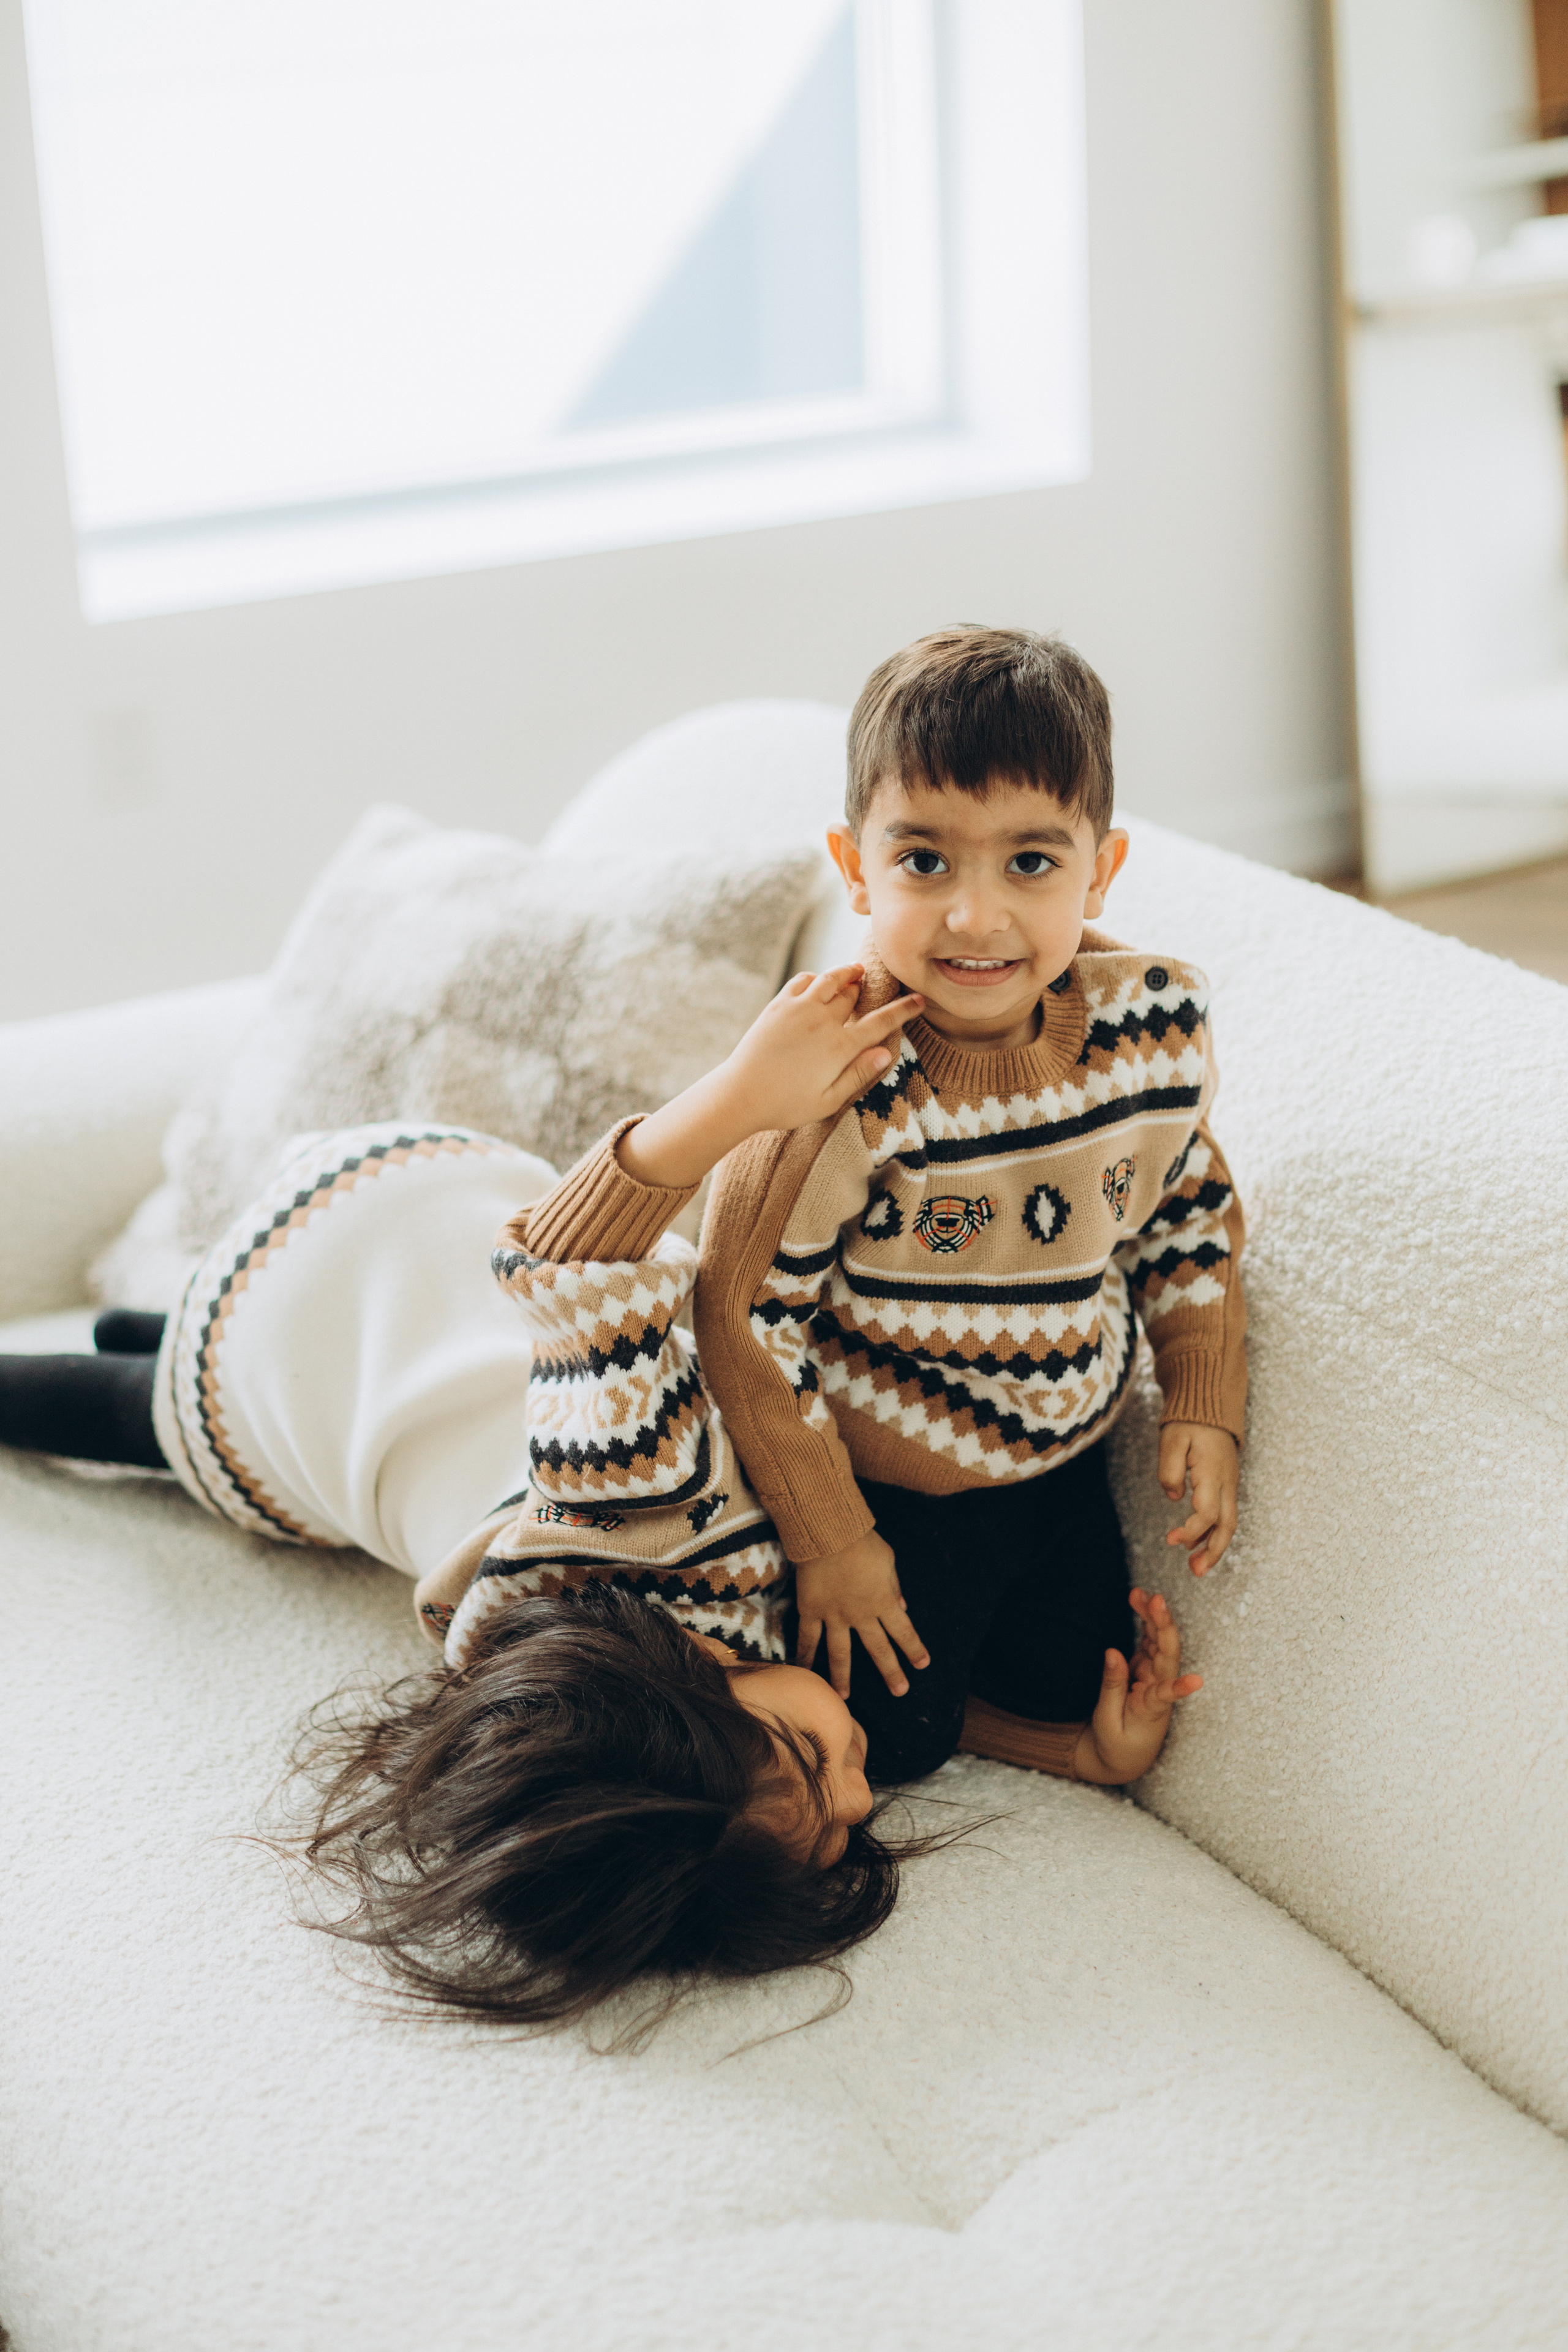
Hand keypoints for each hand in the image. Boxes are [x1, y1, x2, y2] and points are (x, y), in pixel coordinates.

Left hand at [616, 965, 922, 1189]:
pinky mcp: (778, 1005)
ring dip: (846, 974)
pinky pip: (802, 980)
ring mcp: (799, 1009)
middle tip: (876, 986)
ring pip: (831, 980)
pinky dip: (815, 977)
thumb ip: (859, 1074)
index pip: (881, 1022)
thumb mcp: (829, 1100)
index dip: (903, 1009)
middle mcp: (823, 1022)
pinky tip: (819, 981)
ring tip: (857, 972)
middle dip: (868, 990)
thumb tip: (887, 1051)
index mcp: (840, 1047)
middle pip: (854, 996)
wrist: (741, 1094)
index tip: (919, 999)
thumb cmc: (786, 1105)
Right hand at [795, 1529, 929, 1698]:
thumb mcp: (888, 1561)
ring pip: (840, 1653)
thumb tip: (903, 1607)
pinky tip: (802, 1671)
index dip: (914, 1648)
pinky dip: (804, 1655)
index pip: (904, 1631)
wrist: (828, 1532)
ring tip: (844, 1697)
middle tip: (899, 1691)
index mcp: (883, 1601)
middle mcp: (861, 1615)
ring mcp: (834, 1616)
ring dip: (842, 1677)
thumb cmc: (861, 1541)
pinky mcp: (811, 1610)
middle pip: (878, 1649)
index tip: (922, 1664)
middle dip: (891, 1671)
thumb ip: (894, 1586)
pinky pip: (807, 1637)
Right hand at [1074, 1587, 1201, 1783]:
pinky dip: (1144, 1620)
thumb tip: (1112, 1652)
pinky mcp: (1145, 1668)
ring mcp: (1154, 1675)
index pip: (1167, 1696)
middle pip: (1167, 1654)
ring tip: (1139, 1594)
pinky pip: (1148, 1640)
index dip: (1180, 1688)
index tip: (1196, 1682)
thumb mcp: (1107, 1720)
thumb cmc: (1117, 1741)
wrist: (1125, 1754)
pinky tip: (1139, 1601)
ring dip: (1152, 1617)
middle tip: (1155, 1600)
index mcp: (1152, 1708)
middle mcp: (1158, 1687)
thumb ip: (1112, 1686)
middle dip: (1163, 1625)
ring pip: (1159, 1642)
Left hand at [1159, 1422, 1238, 1575]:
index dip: (1191, 1531)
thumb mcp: (1171, 1440)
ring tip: (1197, 1566)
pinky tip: (1199, 1543)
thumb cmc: (1188, 1422)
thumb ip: (1169, 1470)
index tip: (1170, 1540)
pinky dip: (1214, 1532)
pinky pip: (1225, 1513)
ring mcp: (1229, 1484)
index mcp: (1213, 1473)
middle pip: (1227, 1525)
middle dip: (1214, 1552)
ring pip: (1229, 1522)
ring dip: (1215, 1546)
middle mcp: (1227, 1482)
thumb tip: (1174, 1497)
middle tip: (1196, 1572)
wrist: (1209, 1405)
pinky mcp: (1226, 1484)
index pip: (1207, 1513)